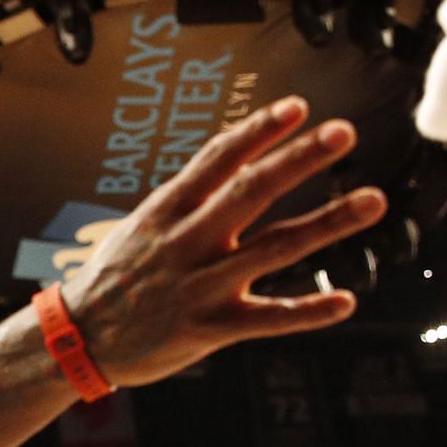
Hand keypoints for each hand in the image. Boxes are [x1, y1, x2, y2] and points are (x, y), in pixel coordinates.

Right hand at [66, 95, 385, 387]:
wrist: (75, 340)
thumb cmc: (110, 281)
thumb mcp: (139, 228)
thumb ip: (187, 200)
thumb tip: (231, 163)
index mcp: (166, 212)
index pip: (217, 160)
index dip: (258, 131)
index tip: (297, 107)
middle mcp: (187, 243)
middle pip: (251, 192)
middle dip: (300, 159)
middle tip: (343, 133)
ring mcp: (200, 286)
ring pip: (274, 249)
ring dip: (328, 223)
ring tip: (372, 200)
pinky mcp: (209, 329)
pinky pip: (268, 319)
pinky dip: (309, 311)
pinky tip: (345, 300)